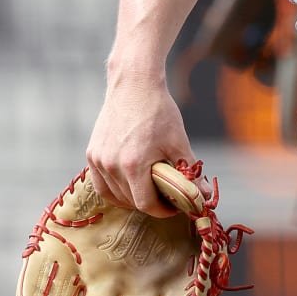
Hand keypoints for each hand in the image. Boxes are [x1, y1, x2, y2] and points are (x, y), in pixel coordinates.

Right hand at [86, 68, 196, 218]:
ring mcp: (98, 160)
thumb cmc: (159, 111)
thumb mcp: (178, 141)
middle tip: (166, 198)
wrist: (134, 85)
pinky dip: (115, 189)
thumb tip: (204, 196)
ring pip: (113, 195)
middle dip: (150, 204)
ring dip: (132, 198)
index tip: (175, 207)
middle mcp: (111, 165)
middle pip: (130, 201)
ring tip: (150, 191)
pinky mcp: (92, 153)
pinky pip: (101, 183)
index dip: (162, 210)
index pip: (145, 204)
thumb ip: (190, 172)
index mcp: (133, 165)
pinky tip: (130, 184)